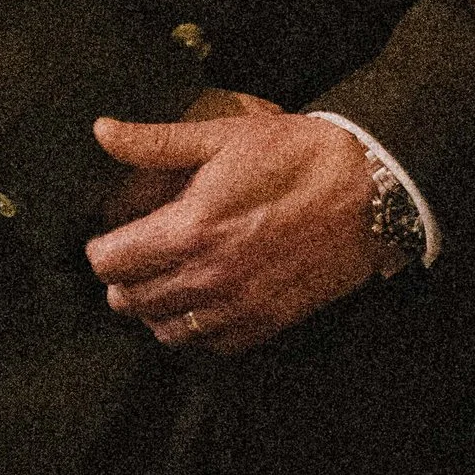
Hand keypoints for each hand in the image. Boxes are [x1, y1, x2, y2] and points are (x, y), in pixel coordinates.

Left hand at [87, 97, 378, 355]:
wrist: (371, 190)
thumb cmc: (298, 156)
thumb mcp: (225, 136)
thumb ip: (157, 142)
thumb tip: (102, 131)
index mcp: (190, 228)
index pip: (109, 263)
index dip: (102, 247)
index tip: (114, 235)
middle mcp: (208, 277)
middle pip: (129, 301)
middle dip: (124, 278)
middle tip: (139, 255)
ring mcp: (238, 306)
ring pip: (165, 331)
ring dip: (156, 308)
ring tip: (168, 280)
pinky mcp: (267, 323)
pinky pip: (209, 344)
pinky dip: (197, 328)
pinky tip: (205, 299)